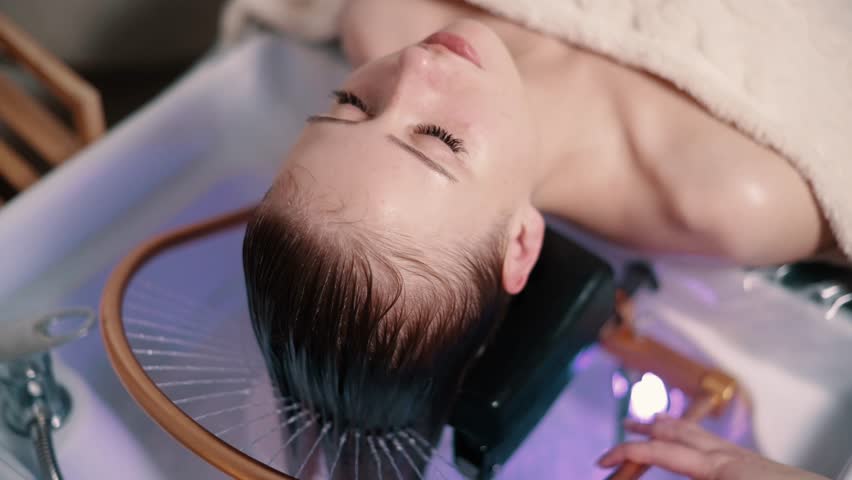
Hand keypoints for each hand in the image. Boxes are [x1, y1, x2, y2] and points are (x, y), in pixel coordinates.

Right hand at [597, 416, 828, 479]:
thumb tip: (659, 466)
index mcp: (715, 467)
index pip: (658, 452)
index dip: (626, 453)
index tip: (602, 460)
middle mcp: (724, 455)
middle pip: (673, 433)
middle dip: (642, 432)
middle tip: (617, 436)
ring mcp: (738, 456)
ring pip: (693, 431)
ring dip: (665, 426)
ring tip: (646, 421)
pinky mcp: (750, 462)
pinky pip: (710, 440)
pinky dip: (688, 434)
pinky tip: (689, 440)